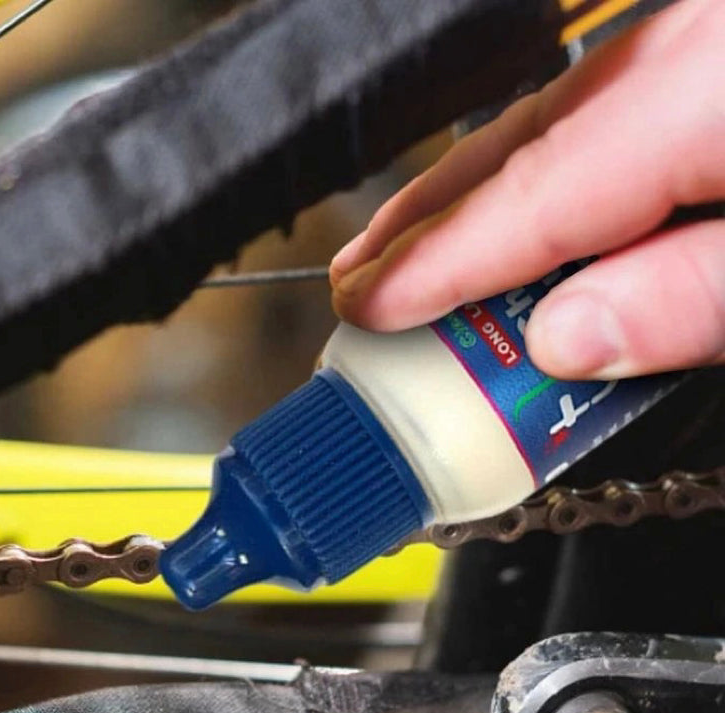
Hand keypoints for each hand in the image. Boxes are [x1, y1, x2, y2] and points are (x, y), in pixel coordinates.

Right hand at [329, 0, 724, 379]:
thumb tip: (568, 338)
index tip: (368, 305)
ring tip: (411, 249)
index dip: (441, 258)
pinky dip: (550, 164)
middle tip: (356, 280)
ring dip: (476, 193)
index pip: (539, 188)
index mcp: (717, 93)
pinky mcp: (723, 57)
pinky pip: (616, 107)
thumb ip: (696, 300)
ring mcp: (714, 41)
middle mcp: (704, 47)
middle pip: (527, 140)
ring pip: (563, 117)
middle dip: (426, 218)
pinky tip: (528, 207)